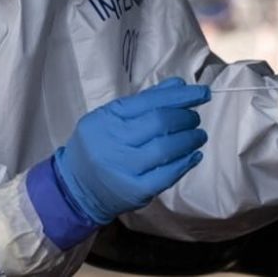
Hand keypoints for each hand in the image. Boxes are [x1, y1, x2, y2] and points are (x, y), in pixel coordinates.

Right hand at [53, 77, 209, 224]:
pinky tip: (194, 155)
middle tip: (195, 118)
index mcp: (107, 118)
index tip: (202, 93)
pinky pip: (166, 175)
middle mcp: (113, 142)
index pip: (150, 101)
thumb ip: (146, 100)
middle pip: (159, 123)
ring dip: (189, 139)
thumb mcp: (112, 117)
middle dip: (185, 117)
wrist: (76, 187)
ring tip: (198, 135)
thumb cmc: (99, 144)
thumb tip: (179, 85)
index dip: (180, 96)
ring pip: (165, 148)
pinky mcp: (134, 191)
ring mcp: (123, 169)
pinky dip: (185, 163)